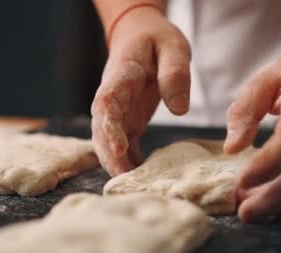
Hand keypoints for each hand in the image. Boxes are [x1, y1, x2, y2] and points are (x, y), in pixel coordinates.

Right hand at [91, 8, 190, 175]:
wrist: (140, 37)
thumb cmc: (157, 40)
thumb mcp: (173, 46)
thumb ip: (175, 73)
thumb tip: (179, 110)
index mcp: (121, 76)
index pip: (107, 103)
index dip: (109, 127)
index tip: (119, 148)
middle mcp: (112, 98)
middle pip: (101, 130)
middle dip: (110, 156)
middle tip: (126, 180)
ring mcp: (117, 113)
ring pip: (108, 142)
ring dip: (117, 164)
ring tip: (134, 186)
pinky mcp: (126, 123)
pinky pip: (123, 147)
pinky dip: (129, 163)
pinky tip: (144, 179)